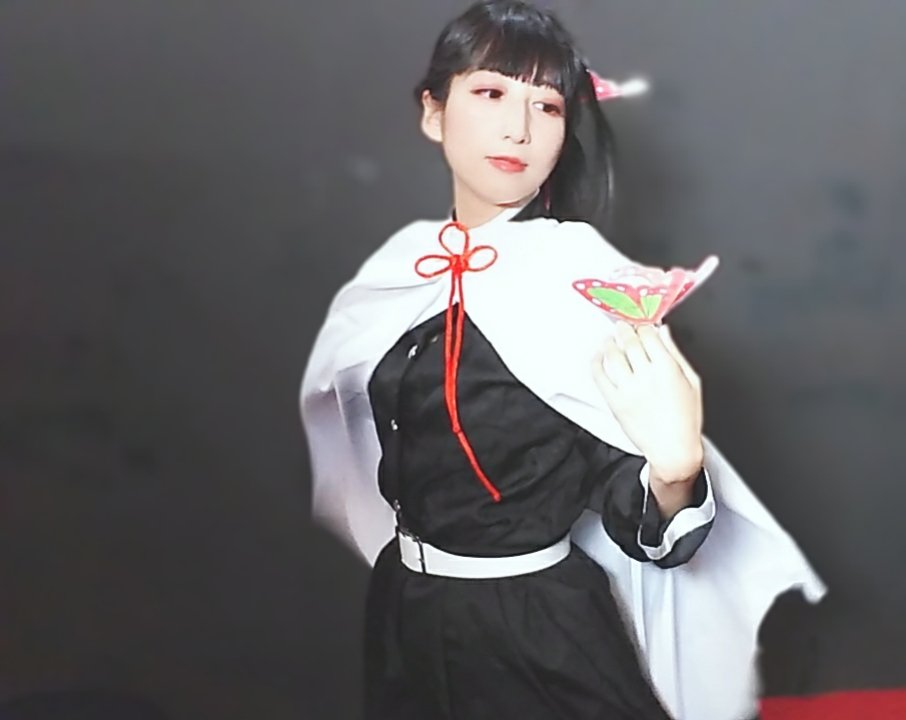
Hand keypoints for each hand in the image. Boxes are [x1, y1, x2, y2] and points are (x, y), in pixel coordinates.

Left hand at [591, 322, 703, 481]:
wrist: (673, 450)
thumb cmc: (685, 419)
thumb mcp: (691, 381)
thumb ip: (676, 353)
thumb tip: (664, 332)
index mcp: (667, 369)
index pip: (649, 336)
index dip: (643, 326)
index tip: (641, 325)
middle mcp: (646, 376)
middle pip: (629, 342)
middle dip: (625, 330)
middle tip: (622, 326)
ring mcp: (628, 389)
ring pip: (613, 356)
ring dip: (609, 343)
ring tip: (610, 339)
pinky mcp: (615, 402)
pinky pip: (599, 376)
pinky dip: (596, 362)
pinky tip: (598, 356)